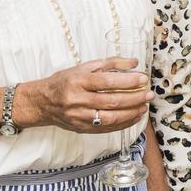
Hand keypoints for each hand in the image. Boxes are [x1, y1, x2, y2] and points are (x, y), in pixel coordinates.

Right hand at [17, 57, 152, 133]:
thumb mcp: (84, 67)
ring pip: (110, 118)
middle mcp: (77, 100)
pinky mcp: (81, 128)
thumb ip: (110, 63)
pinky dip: (122, 124)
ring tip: (144, 107)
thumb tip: (134, 62)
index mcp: (77, 81)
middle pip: (111, 101)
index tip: (143, 79)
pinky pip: (105, 128)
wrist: (41, 102)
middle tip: (148, 94)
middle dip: (134, 98)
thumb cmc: (64, 82)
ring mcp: (78, 117)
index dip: (127, 81)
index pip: (106, 81)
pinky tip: (133, 117)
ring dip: (131, 113)